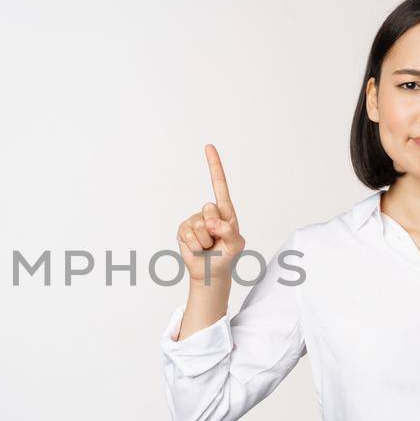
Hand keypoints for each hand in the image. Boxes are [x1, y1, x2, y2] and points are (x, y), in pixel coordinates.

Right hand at [175, 144, 245, 286]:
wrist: (210, 274)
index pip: (219, 185)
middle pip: (208, 209)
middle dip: (214, 229)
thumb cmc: (226, 257)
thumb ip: (229, 232)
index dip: (214, 166)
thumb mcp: (236, 245)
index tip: (208, 147)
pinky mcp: (183, 230)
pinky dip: (195, 246)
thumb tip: (212, 222)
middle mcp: (209, 212)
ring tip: (208, 247)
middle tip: (216, 241)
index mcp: (225, 211)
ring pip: (199, 225)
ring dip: (205, 241)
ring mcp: (194, 220)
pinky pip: (188, 235)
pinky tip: (198, 249)